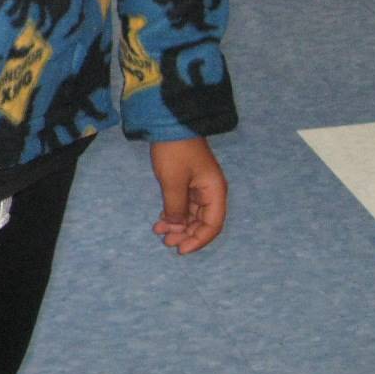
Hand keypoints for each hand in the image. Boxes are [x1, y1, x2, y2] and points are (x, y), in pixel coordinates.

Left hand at [150, 137, 226, 254]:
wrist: (168, 123)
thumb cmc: (174, 151)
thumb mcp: (173, 182)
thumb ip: (176, 208)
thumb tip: (177, 227)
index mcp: (214, 191)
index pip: (213, 225)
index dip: (199, 240)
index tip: (182, 250)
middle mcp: (210, 191)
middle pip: (203, 221)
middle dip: (186, 234)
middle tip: (166, 242)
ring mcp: (198, 186)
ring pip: (192, 214)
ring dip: (178, 225)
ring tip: (159, 233)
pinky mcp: (187, 182)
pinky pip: (183, 204)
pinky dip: (173, 214)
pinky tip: (160, 220)